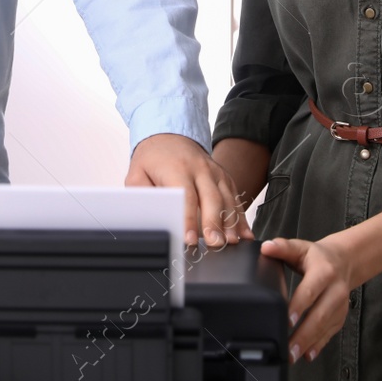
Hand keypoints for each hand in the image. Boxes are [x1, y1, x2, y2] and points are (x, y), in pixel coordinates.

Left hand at [127, 133, 253, 248]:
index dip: (188, 219)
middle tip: (215, 243)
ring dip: (231, 222)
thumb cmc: (152, 160)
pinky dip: (241, 217)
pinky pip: (235, 197)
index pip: (186, 196)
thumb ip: (142, 195)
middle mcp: (200, 169)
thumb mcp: (137, 174)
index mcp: (177, 168)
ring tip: (231, 242)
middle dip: (214, 223)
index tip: (189, 239)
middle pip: (211, 198)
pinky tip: (245, 234)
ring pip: (227, 198)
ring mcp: (215, 172)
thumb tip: (148, 216)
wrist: (169, 136)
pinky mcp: (224, 178)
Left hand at [259, 234, 362, 363]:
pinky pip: (330, 333)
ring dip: (309, 344)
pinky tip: (307, 355)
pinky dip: (318, 345)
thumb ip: (283, 248)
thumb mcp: (300, 248)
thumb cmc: (316, 256)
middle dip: (304, 334)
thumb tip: (266, 247)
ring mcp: (340, 306)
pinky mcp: (341, 316)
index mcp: (324, 272)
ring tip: (292, 356)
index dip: (299, 306)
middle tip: (288, 349)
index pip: (310, 291)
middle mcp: (335, 290)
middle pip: (320, 315)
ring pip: (325, 328)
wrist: (343, 261)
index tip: (288, 320)